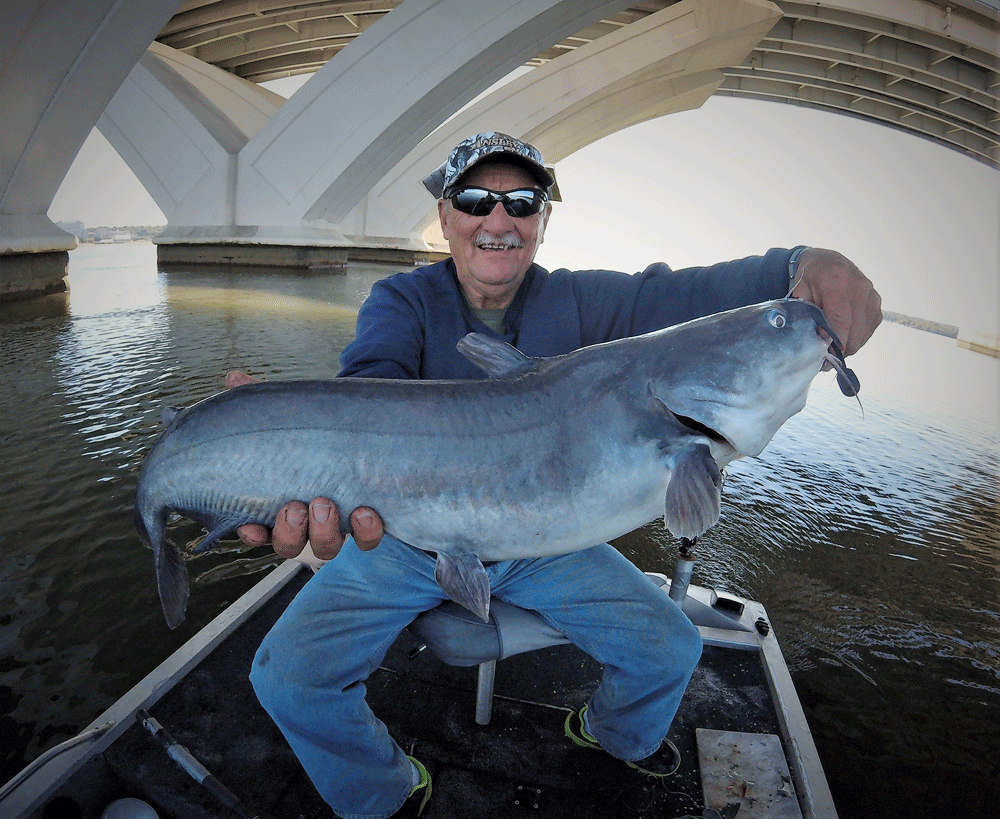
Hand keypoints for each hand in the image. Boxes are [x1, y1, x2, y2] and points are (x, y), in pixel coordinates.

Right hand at [224, 371, 384, 563]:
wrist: (362, 427)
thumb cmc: (313, 429)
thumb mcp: (287, 415)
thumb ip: (261, 402)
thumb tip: (233, 378)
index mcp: (276, 503)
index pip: (256, 531)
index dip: (251, 535)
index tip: (251, 526)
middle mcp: (305, 522)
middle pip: (289, 546)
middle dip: (290, 532)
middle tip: (295, 506)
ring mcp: (336, 525)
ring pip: (325, 547)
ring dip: (324, 533)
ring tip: (326, 503)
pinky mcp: (367, 523)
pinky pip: (367, 540)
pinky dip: (366, 532)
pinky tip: (366, 511)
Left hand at [790, 248, 881, 355]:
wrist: (827, 262)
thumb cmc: (810, 279)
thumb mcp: (800, 293)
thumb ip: (807, 315)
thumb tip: (819, 342)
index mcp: (837, 283)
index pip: (841, 320)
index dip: (833, 341)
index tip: (824, 353)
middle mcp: (860, 288)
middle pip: (854, 331)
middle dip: (840, 348)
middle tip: (825, 356)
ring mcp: (872, 296)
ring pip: (863, 334)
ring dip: (848, 344)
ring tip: (832, 344)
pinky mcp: (877, 304)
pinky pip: (869, 329)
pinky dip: (856, 337)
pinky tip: (843, 334)